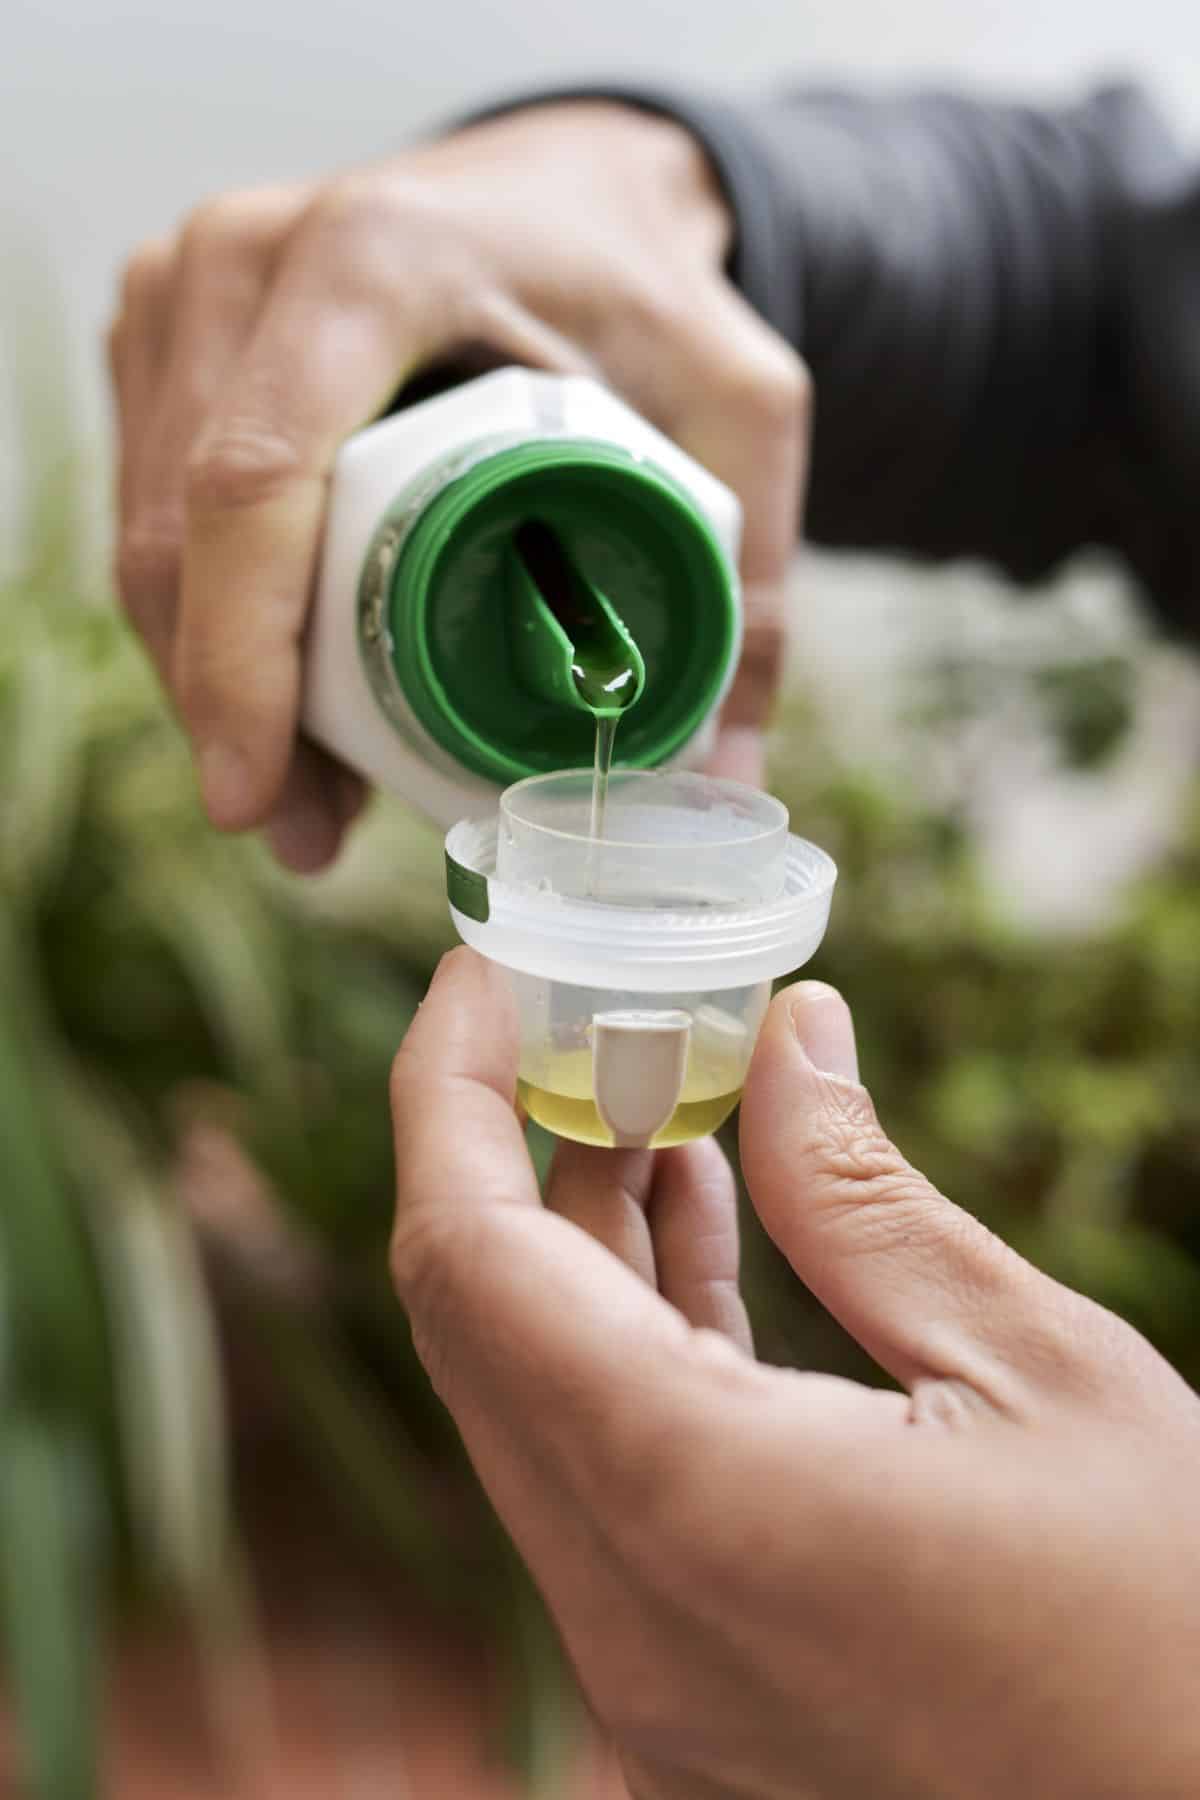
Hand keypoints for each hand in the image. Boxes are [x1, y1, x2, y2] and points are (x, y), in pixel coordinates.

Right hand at [108, 103, 808, 870]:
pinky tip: (277, 707)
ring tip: (307, 800)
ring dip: (209, 680)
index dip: (242, 656)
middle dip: (229, 704)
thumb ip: (750, 586)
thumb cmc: (649, 290)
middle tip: (307, 831)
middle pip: (184, 528)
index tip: (255, 792)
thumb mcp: (741, 412)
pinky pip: (153, 504)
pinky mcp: (170, 332)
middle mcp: (251, 257)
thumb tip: (719, 789)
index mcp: (378, 261)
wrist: (573, 193)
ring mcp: (190, 289)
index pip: (259, 476)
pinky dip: (204, 617)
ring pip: (152, 530)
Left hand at [389, 949, 1199, 1799]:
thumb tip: (786, 1034)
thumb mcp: (1037, 1372)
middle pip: (483, 1328)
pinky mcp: (695, 1696)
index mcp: (694, 1506)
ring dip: (580, 1243)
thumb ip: (863, 1197)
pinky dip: (630, 1346)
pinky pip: (608, 1483)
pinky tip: (693, 1236)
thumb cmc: (1179, 1635)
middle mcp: (626, 1615)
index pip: (468, 1260)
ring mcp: (650, 1677)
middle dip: (510, 1149)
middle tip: (581, 1017)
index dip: (449, 1091)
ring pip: (541, 1403)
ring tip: (656, 1101)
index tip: (484, 971)